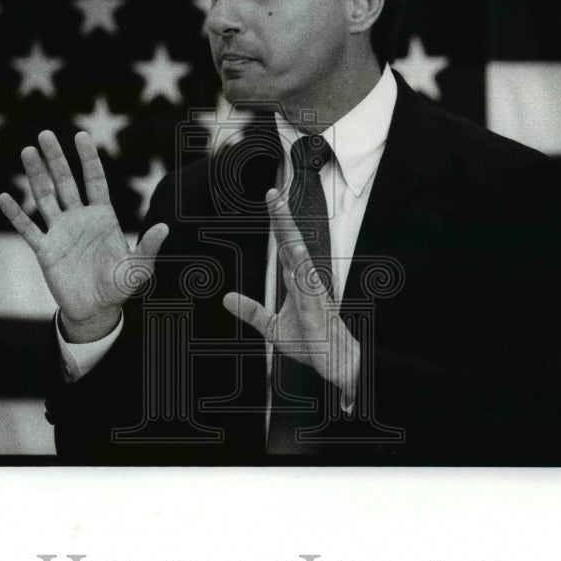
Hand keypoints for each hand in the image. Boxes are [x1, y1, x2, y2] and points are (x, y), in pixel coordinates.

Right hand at [0, 130, 168, 342]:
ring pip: (45, 197)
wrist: (96, 309)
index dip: (88, 159)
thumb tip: (164, 227)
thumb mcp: (138, 267)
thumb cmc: (119, 286)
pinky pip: (28, 228)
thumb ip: (149, 247)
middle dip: (56, 159)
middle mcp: (79, 218)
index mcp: (102, 217)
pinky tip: (4, 197)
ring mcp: (60, 232)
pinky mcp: (45, 250)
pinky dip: (16, 214)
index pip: (94, 180)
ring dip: (35, 175)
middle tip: (45, 134)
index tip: (81, 135)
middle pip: (65, 182)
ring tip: (27, 151)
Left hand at [222, 188, 359, 401]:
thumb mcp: (273, 328)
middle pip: (292, 244)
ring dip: (291, 238)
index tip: (271, 197)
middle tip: (273, 193)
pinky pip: (309, 291)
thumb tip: (225, 298)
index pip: (285, 245)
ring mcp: (313, 296)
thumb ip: (252, 312)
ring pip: (301, 260)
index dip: (277, 222)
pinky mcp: (318, 313)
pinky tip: (295, 259)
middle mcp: (306, 282)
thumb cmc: (310, 344)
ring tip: (282, 216)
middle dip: (283, 219)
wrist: (335, 367)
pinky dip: (302, 275)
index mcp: (296, 281)